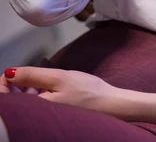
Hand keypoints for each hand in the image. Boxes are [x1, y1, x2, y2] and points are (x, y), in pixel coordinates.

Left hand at [2, 67, 155, 122]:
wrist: (110, 105)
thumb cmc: (87, 91)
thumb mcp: (59, 78)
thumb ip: (33, 76)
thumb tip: (8, 73)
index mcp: (34, 110)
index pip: (5, 100)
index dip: (3, 84)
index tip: (10, 72)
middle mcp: (37, 117)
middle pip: (14, 101)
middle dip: (17, 86)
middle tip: (29, 75)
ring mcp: (45, 116)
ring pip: (26, 102)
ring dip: (28, 89)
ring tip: (41, 80)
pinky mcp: (53, 114)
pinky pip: (38, 105)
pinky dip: (38, 94)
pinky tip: (48, 87)